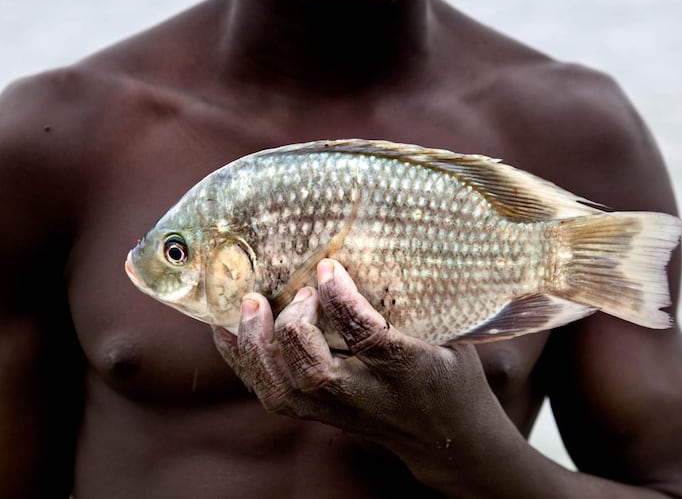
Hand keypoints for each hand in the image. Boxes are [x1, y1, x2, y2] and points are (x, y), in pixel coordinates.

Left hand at [212, 259, 493, 478]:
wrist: (446, 440)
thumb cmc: (448, 376)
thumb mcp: (450, 335)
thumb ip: (416, 301)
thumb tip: (378, 241)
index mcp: (409, 371)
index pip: (369, 339)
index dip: (343, 301)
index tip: (329, 266)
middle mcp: (367, 398)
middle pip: (314, 374)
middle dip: (293, 328)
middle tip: (298, 291)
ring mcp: (338, 412)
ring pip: (282, 391)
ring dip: (258, 345)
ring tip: (250, 303)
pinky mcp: (318, 416)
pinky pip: (271, 394)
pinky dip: (244, 360)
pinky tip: (230, 329)